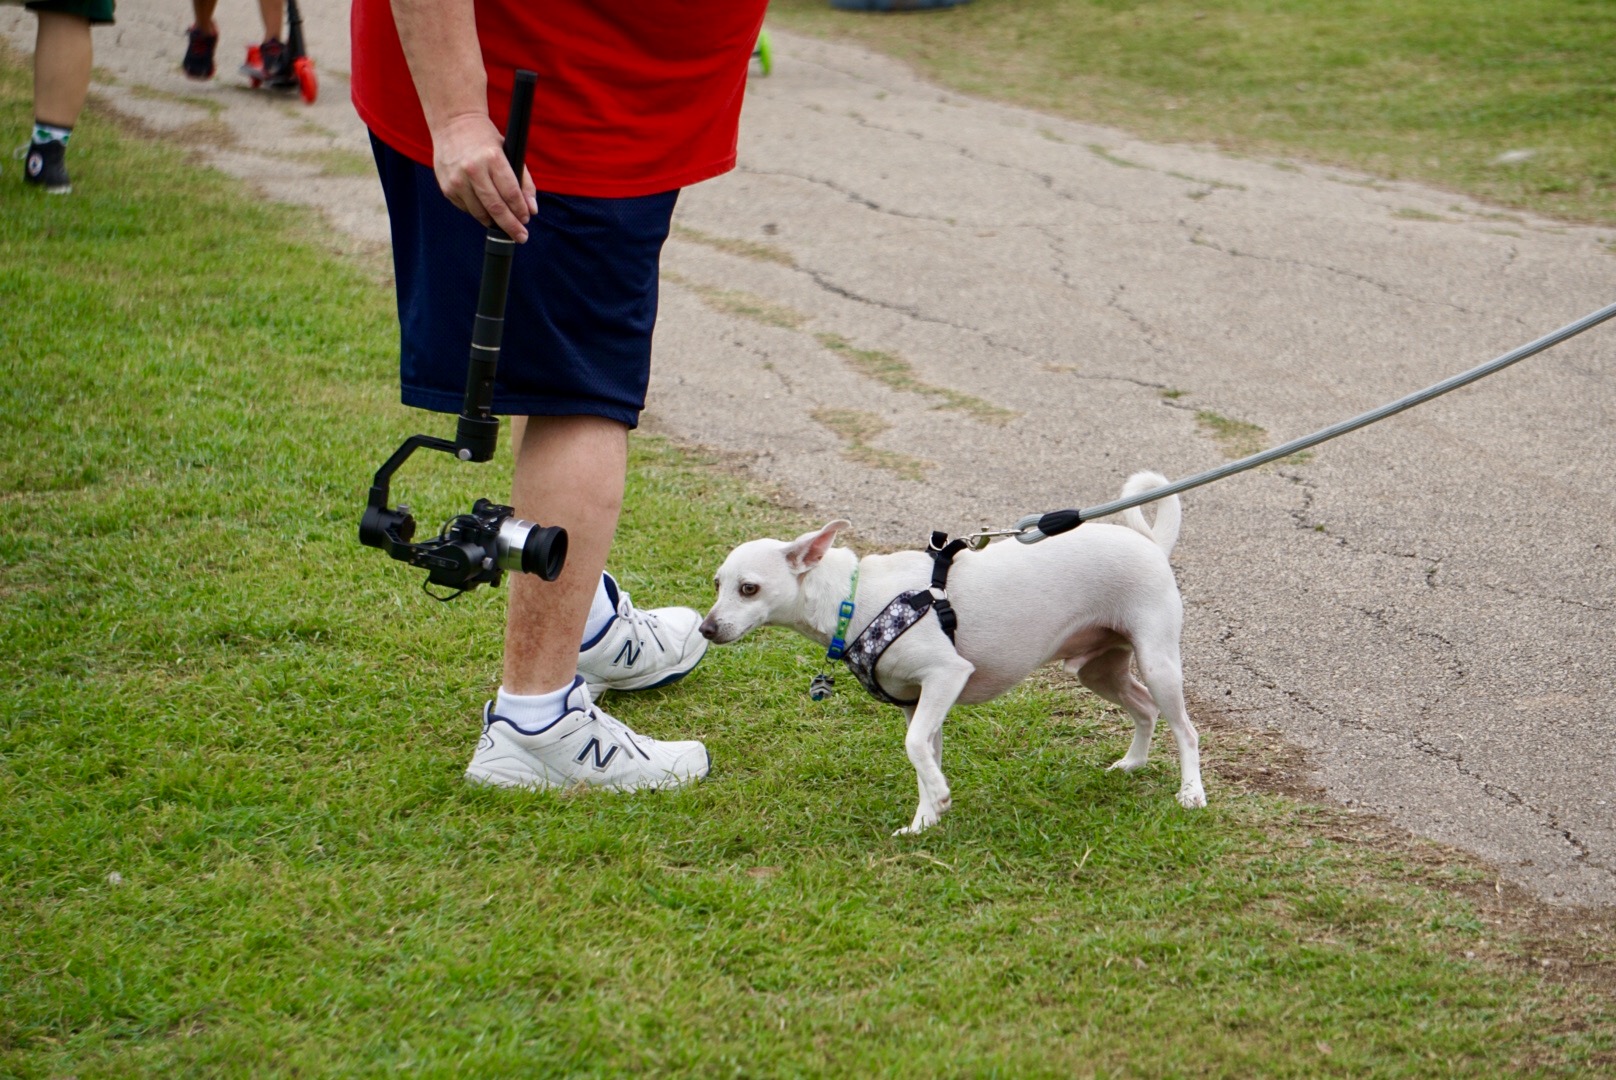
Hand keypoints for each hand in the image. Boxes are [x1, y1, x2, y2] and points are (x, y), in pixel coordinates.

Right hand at [430, 112, 537, 241]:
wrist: (454, 125)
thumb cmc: (487, 141)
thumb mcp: (510, 153)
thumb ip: (524, 182)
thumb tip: (532, 210)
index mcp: (492, 158)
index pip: (511, 193)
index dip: (521, 211)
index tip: (527, 220)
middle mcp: (473, 169)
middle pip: (496, 208)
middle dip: (511, 226)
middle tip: (521, 237)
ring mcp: (457, 180)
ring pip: (480, 213)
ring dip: (494, 221)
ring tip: (503, 223)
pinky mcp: (447, 187)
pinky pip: (466, 209)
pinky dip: (478, 211)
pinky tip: (484, 206)